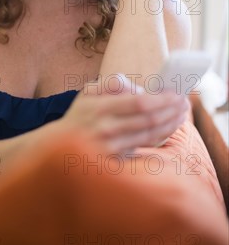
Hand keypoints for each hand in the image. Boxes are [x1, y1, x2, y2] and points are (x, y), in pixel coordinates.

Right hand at [61, 75, 188, 152]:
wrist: (59, 148)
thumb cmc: (79, 116)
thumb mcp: (88, 93)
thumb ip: (111, 84)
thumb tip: (136, 87)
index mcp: (99, 108)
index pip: (139, 103)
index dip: (161, 99)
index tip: (175, 93)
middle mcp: (106, 129)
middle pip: (149, 120)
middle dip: (171, 110)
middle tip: (185, 102)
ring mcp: (112, 148)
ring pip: (150, 135)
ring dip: (171, 123)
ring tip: (182, 113)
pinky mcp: (116, 161)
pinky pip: (144, 147)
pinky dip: (161, 136)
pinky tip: (170, 127)